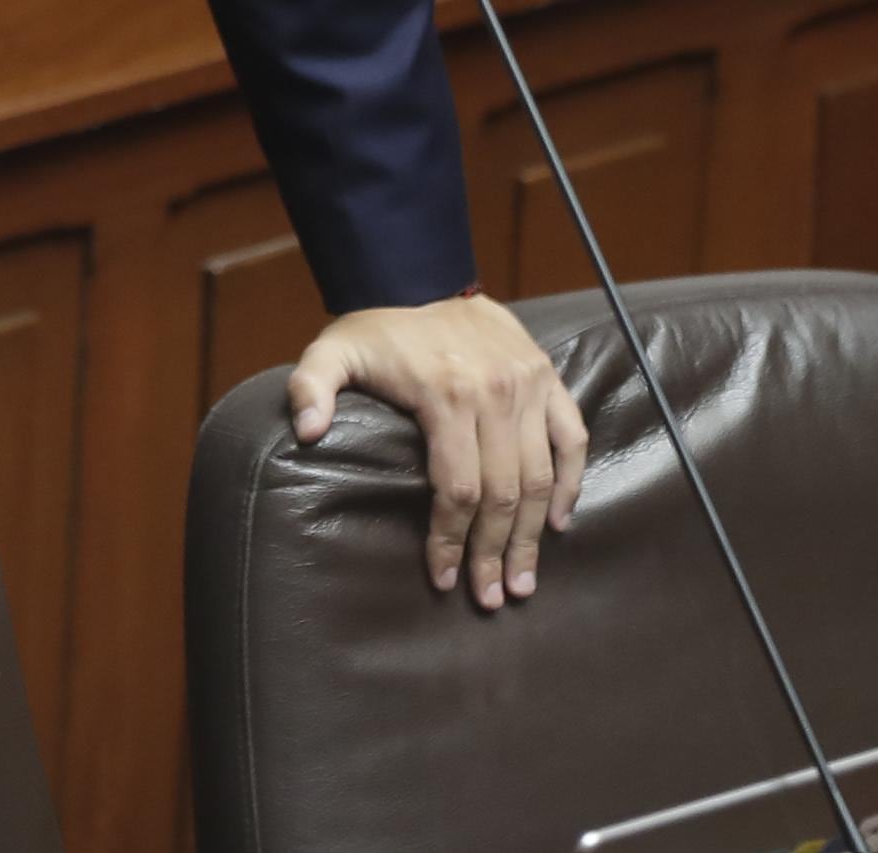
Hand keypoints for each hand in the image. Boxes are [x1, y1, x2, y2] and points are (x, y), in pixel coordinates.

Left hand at [286, 293, 587, 610]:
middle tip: (489, 598)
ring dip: (533, 535)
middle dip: (494, 552)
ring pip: (540, 476)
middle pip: (503, 492)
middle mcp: (497, 391)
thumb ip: (310, 387)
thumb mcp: (332, 351)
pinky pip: (573, 439)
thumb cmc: (377, 331)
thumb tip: (305, 432)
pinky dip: (569, 483)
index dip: (451, 539)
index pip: (457, 487)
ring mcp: (529, 384)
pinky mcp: (548, 378)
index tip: (442, 579)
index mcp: (447, 392)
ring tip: (521, 581)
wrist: (426, 278)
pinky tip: (557, 523)